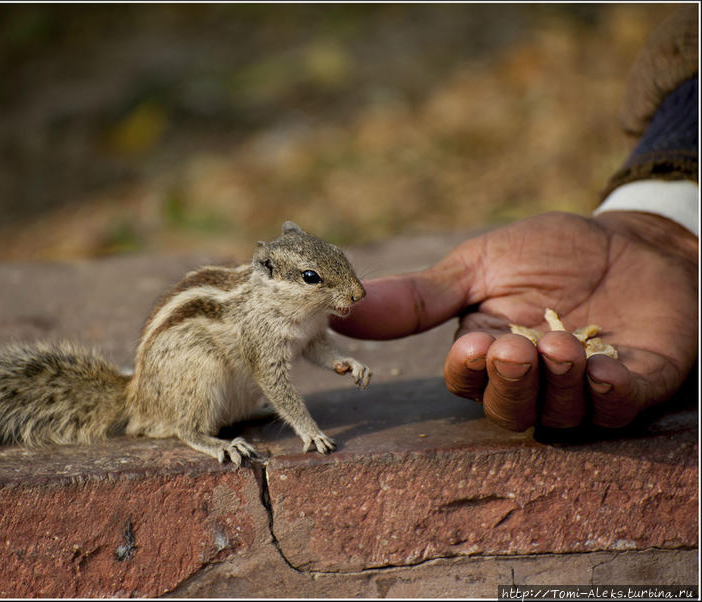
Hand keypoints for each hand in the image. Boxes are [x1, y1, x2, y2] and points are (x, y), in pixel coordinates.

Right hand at [332, 211, 697, 430]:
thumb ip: (420, 296)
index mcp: (486, 350)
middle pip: (508, 410)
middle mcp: (531, 379)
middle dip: (511, 385)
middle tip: (519, 349)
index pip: (466, 381)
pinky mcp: (637, 386)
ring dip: (558, 385)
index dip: (469, 372)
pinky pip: (617, 413)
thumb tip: (343, 309)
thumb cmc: (549, 250)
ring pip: (559, 416)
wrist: (633, 237)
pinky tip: (607, 369)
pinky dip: (610, 398)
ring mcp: (584, 387)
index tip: (476, 345)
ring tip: (565, 344)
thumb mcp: (479, 264)